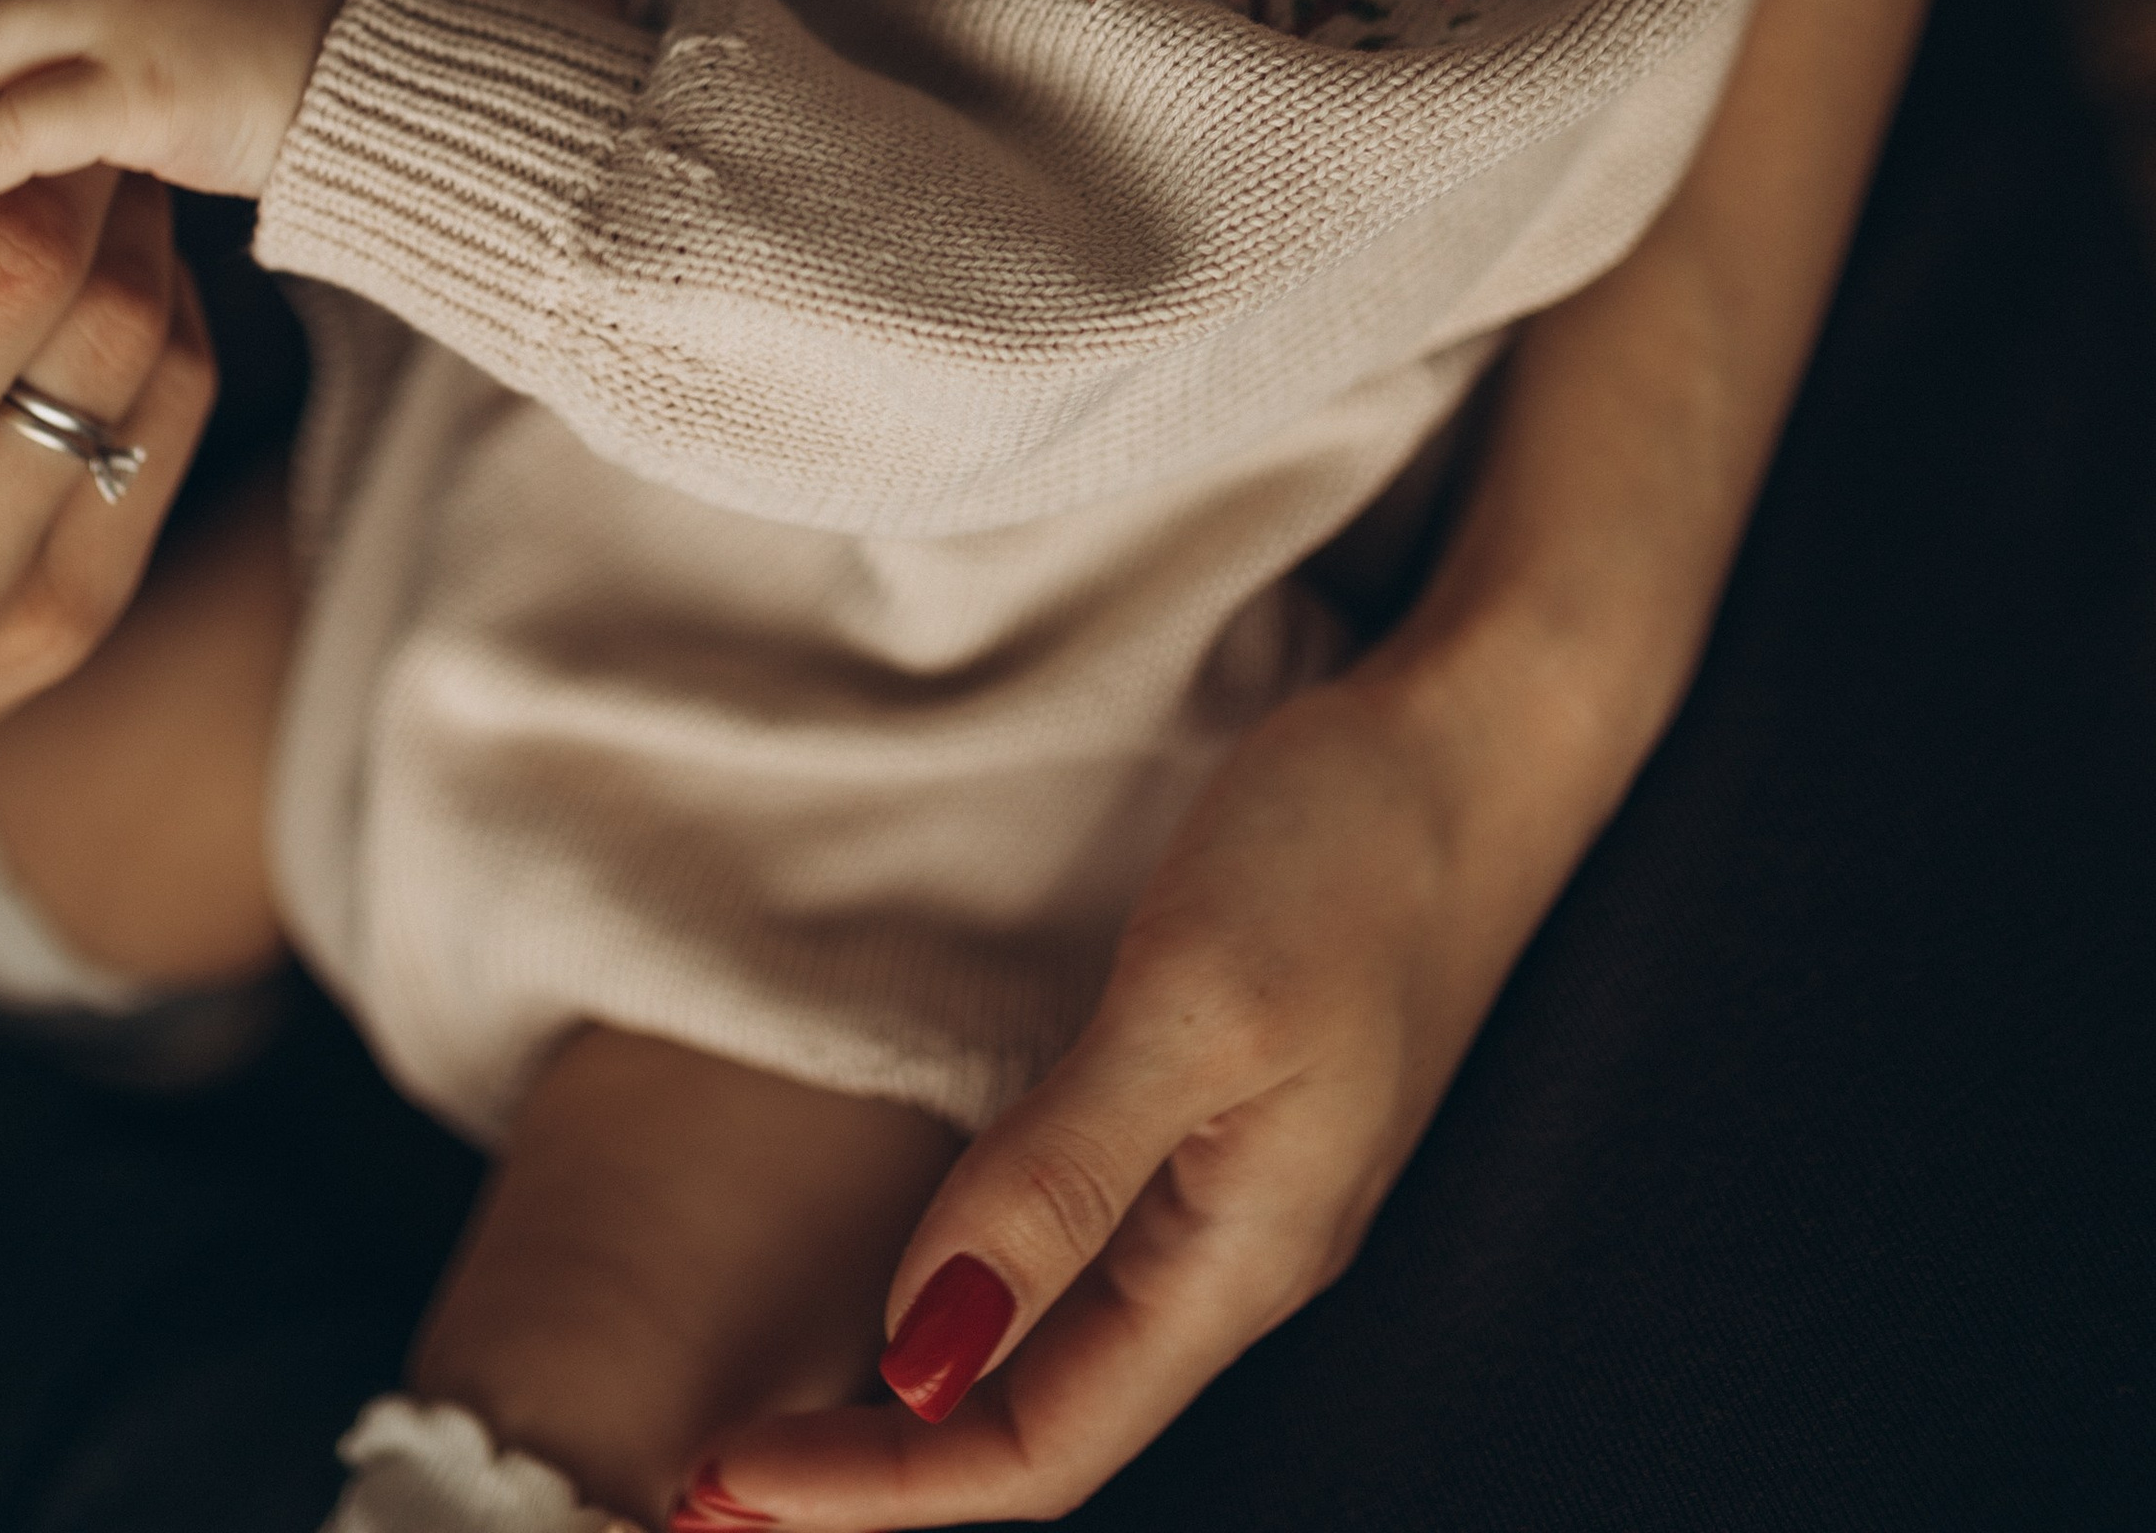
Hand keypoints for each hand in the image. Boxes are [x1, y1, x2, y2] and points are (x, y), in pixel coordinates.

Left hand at [699, 661, 1562, 1524]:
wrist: (1483, 729)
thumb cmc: (1354, 850)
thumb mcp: (1196, 1005)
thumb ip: (1062, 1180)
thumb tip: (926, 1354)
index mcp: (1244, 1260)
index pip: (1039, 1450)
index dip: (879, 1490)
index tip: (716, 1483)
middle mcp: (1240, 1250)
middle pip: (1044, 1421)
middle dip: (881, 1471)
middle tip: (703, 1475)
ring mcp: (1239, 1177)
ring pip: (1061, 1345)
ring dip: (919, 1392)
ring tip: (784, 1410)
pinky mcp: (1226, 1101)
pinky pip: (1085, 1249)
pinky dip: (979, 1286)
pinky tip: (919, 1271)